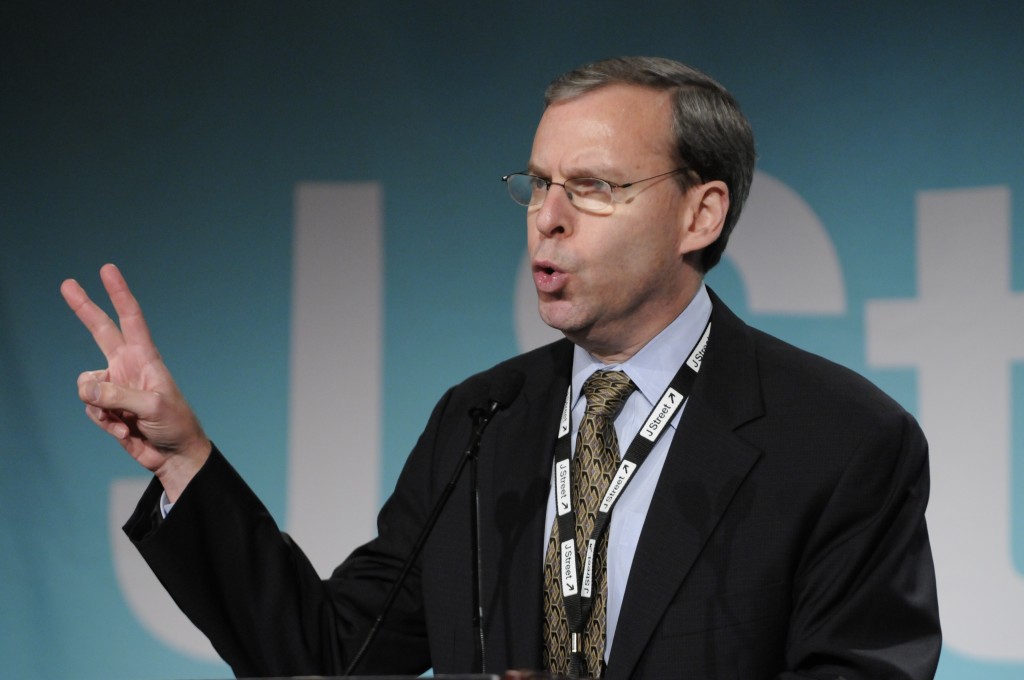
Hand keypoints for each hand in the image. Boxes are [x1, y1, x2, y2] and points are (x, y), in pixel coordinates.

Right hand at [61, 264, 210, 500]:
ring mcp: (115, 386)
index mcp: (145, 358)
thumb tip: (87, 388)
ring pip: (87, 385)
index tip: (108, 270)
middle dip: (84, 307)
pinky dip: (104, 422)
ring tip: (127, 419)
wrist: (174, 454)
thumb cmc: (174, 424)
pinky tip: (124, 430)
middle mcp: (128, 366)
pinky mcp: (107, 407)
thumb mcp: (152, 407)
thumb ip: (118, 396)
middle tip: (67, 283)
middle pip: (100, 331)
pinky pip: (90, 408)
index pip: (130, 319)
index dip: (119, 294)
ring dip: (101, 405)